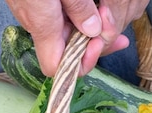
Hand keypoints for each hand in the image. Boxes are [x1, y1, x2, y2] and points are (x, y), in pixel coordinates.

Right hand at [5, 0, 148, 76]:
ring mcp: (35, 12)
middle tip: (116, 36)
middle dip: (91, 46)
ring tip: (108, 19)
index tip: (97, 45)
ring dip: (88, 30)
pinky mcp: (37, 3)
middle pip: (66, 50)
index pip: (56, 66)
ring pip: (65, 33)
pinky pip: (60, 17)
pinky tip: (92, 8)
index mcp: (42, 24)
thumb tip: (93, 29)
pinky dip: (79, 15)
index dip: (79, 65)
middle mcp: (36, 23)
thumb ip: (77, 7)